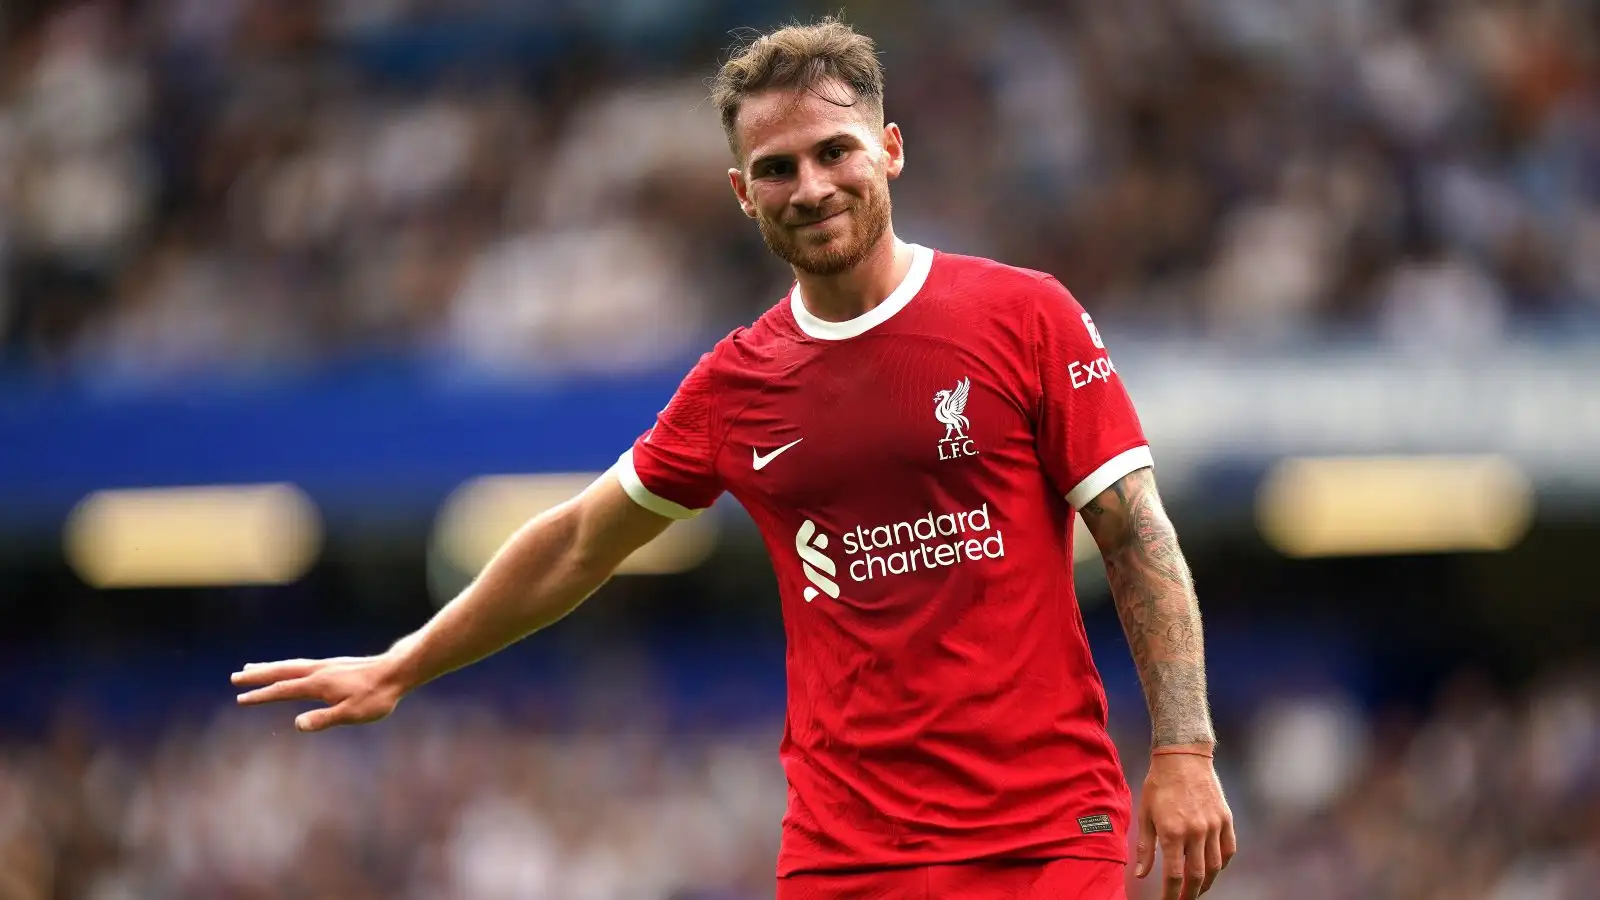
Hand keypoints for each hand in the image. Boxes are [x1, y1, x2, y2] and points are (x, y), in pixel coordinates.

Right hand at [232, 655, 406, 732]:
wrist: (396, 672)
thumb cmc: (376, 696)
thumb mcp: (351, 713)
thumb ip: (324, 719)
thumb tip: (297, 724)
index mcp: (317, 684)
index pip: (282, 690)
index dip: (261, 696)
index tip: (241, 699)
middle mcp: (318, 671)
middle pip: (281, 672)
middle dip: (257, 675)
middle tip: (235, 677)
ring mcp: (325, 665)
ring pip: (290, 665)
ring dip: (269, 667)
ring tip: (252, 667)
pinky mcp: (333, 665)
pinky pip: (301, 664)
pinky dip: (287, 665)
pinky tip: (288, 669)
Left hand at [1135, 750, 1235, 899]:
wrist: (1183, 756)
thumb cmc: (1158, 784)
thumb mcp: (1145, 814)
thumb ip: (1145, 847)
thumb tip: (1141, 874)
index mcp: (1173, 831)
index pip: (1174, 875)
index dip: (1171, 894)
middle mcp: (1196, 831)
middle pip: (1197, 875)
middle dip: (1190, 894)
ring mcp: (1214, 825)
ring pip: (1215, 866)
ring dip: (1206, 882)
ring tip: (1197, 889)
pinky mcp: (1226, 818)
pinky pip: (1229, 849)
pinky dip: (1223, 863)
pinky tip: (1214, 868)